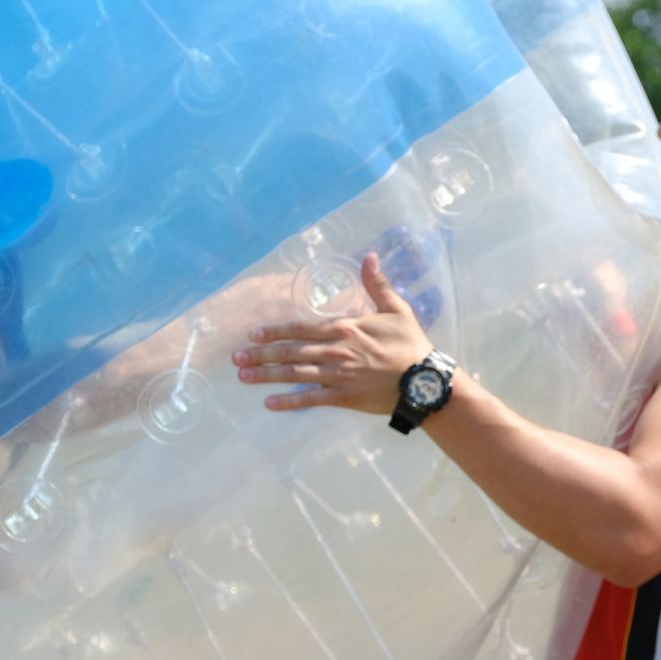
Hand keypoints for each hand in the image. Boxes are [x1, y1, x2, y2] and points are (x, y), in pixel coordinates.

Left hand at [231, 254, 431, 413]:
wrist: (424, 381)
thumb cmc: (412, 344)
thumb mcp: (396, 309)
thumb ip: (377, 284)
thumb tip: (370, 256)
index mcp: (344, 328)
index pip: (300, 329)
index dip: (275, 332)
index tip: (254, 335)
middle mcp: (334, 350)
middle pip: (290, 352)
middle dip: (260, 354)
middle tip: (235, 358)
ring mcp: (336, 375)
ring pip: (294, 374)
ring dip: (266, 375)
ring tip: (243, 376)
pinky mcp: (343, 397)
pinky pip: (311, 399)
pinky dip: (289, 402)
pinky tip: (269, 403)